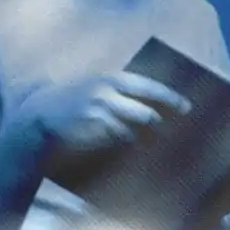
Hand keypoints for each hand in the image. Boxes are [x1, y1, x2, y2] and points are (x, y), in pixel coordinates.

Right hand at [16, 70, 186, 164]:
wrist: (41, 110)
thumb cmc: (77, 98)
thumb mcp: (99, 86)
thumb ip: (124, 92)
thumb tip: (157, 104)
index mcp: (113, 79)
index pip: (150, 86)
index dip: (170, 97)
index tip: (188, 107)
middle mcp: (107, 93)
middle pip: (146, 113)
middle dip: (161, 125)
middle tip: (175, 133)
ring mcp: (97, 113)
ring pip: (132, 131)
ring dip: (144, 140)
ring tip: (155, 146)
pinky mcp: (89, 131)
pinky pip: (115, 141)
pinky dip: (125, 146)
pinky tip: (132, 150)